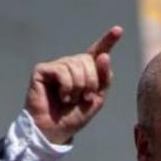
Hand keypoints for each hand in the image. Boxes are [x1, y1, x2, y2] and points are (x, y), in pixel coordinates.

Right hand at [25, 26, 122, 144]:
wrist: (55, 131)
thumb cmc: (74, 116)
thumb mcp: (97, 99)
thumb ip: (104, 79)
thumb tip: (103, 55)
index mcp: (85, 71)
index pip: (98, 52)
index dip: (108, 41)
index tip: (118, 30)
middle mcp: (70, 65)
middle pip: (89, 60)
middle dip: (91, 82)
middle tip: (84, 98)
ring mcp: (56, 66)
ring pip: (76, 65)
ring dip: (78, 87)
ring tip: (70, 100)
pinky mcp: (42, 70)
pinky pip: (62, 71)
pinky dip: (66, 87)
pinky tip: (61, 97)